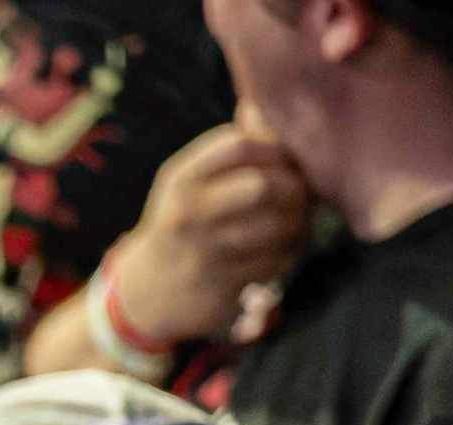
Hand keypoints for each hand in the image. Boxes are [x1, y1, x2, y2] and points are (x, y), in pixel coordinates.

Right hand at [99, 119, 311, 347]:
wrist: (149, 292)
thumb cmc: (184, 222)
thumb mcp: (190, 180)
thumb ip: (231, 145)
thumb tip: (263, 104)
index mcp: (181, 179)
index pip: (239, 144)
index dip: (276, 147)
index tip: (288, 158)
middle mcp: (188, 214)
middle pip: (262, 185)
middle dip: (294, 186)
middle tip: (304, 191)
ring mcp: (205, 253)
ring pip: (276, 227)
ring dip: (299, 221)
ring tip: (299, 218)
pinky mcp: (223, 287)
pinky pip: (276, 261)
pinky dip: (290, 252)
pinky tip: (285, 247)